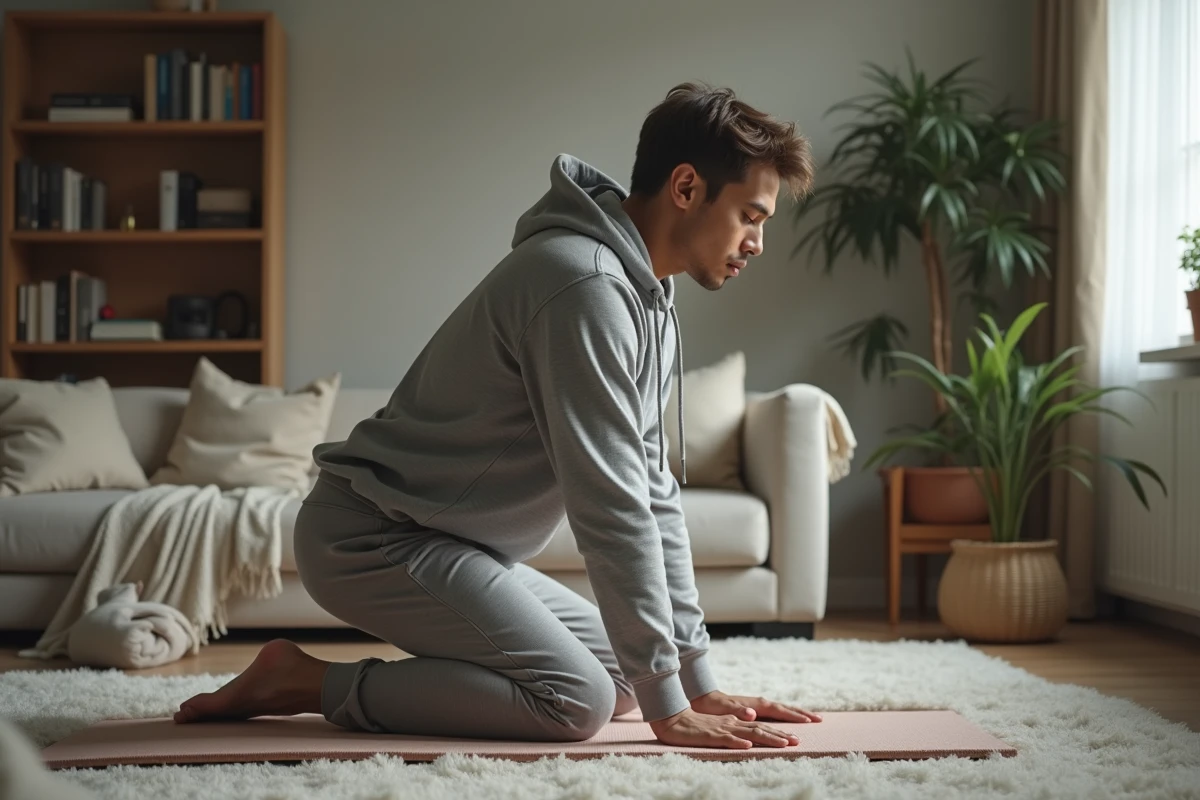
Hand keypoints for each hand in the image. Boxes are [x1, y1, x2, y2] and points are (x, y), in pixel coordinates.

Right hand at [648, 707, 800, 749]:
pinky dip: (737, 742)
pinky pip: (725, 739)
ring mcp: (722, 729)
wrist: (672, 720)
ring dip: (767, 737)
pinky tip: (747, 746)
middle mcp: (732, 723)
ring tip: (783, 743)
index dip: (779, 731)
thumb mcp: (719, 729)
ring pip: (748, 733)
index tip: (796, 738)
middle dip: (780, 735)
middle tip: (798, 741)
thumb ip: (735, 730)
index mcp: (735, 722)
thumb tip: (751, 739)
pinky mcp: (709, 735)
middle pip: (760, 728)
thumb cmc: (695, 726)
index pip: (761, 726)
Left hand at [690, 690, 822, 723]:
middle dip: (801, 714)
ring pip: (781, 709)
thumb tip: (753, 713)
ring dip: (796, 714)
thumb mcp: (723, 708)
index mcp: (754, 704)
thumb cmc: (712, 705)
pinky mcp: (753, 709)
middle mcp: (758, 704)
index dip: (793, 715)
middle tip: (819, 719)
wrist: (703, 696)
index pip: (778, 710)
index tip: (809, 721)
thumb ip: (738, 710)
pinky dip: (785, 715)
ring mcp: (757, 705)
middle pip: (784, 708)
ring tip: (811, 719)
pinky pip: (774, 712)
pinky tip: (790, 719)